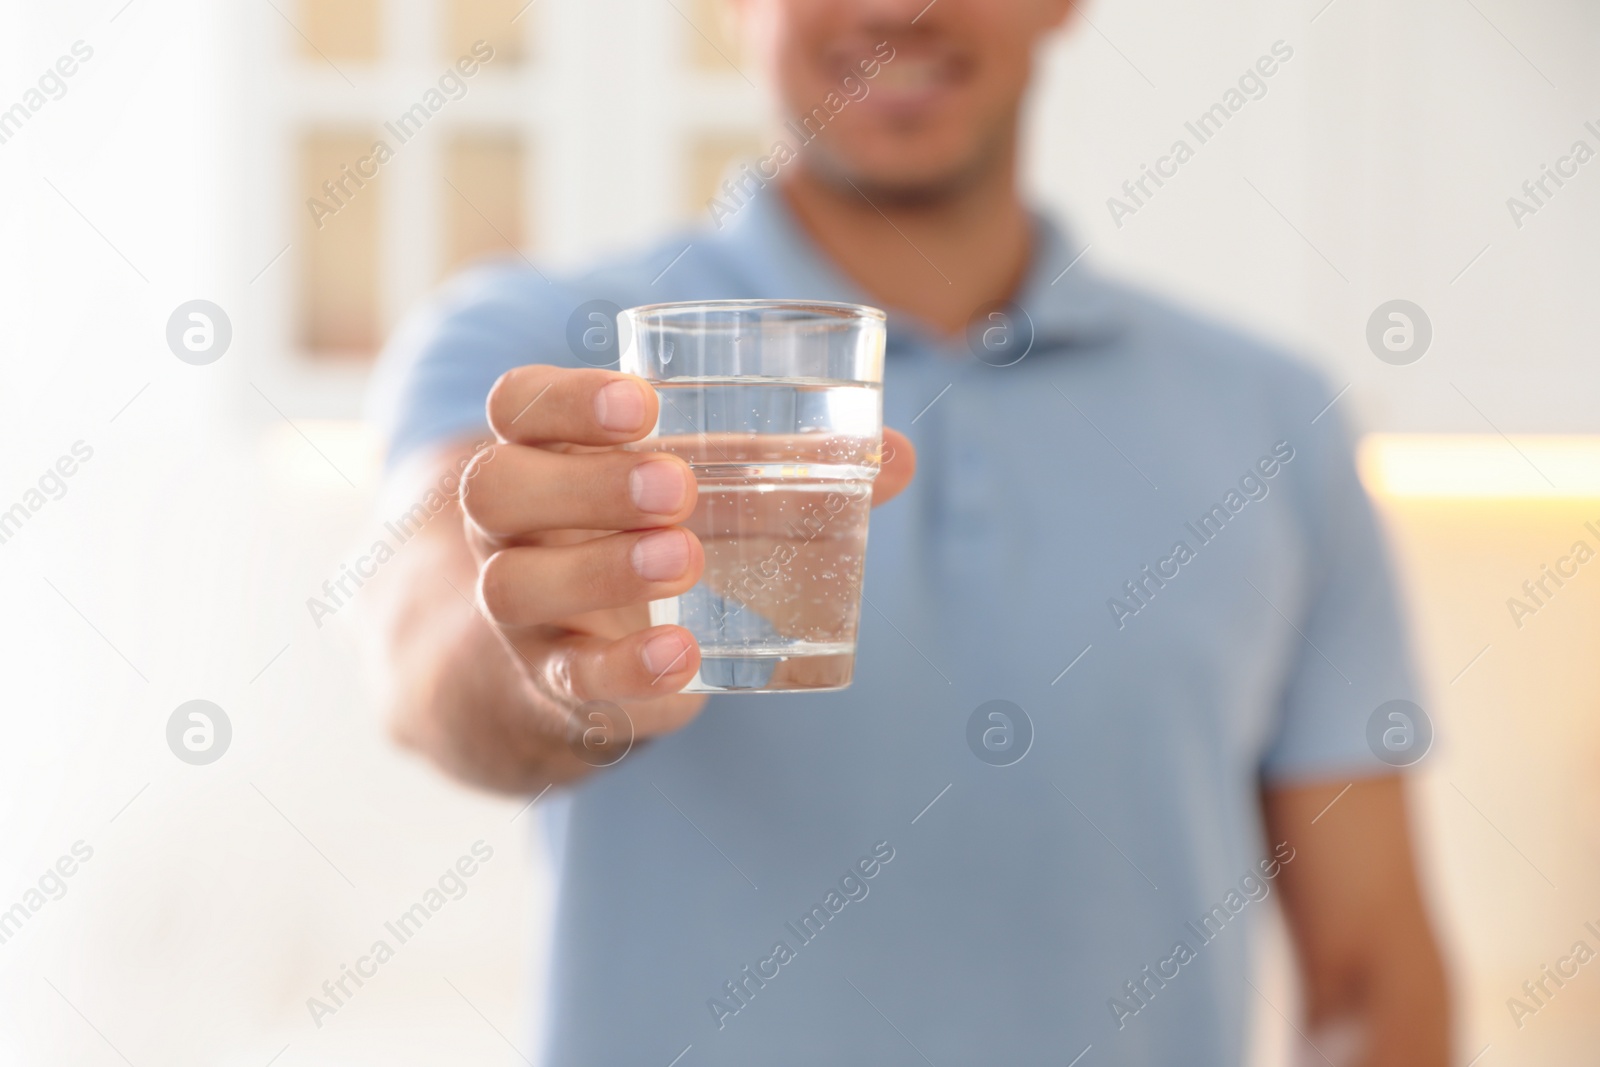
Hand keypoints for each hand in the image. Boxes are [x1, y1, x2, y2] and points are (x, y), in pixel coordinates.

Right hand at [457, 365, 915, 760]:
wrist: (586, 655)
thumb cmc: (652, 535)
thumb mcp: (706, 492)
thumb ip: (786, 468)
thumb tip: (896, 453)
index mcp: (541, 452)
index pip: (515, 405)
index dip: (564, 399)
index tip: (642, 404)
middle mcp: (508, 527)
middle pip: (497, 487)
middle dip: (585, 483)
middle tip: (678, 486)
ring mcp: (519, 608)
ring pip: (513, 584)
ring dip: (600, 568)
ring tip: (686, 559)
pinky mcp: (551, 680)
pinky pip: (568, 677)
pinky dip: (625, 668)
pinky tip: (682, 655)